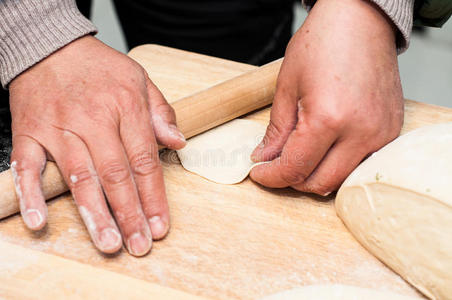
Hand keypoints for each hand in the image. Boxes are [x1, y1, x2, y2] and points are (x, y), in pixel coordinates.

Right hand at [9, 36, 185, 255]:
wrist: (49, 45)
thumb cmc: (98, 66)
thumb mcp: (140, 79)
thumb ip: (161, 113)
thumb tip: (178, 143)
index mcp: (125, 107)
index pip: (144, 161)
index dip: (154, 197)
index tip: (160, 226)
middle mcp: (93, 119)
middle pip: (115, 175)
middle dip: (130, 214)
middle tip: (138, 245)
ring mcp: (59, 127)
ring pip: (79, 176)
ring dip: (94, 213)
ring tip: (109, 242)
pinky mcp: (29, 132)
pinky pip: (27, 167)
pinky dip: (31, 194)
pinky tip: (40, 221)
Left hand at [250, 0, 403, 194]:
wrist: (361, 21)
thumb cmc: (323, 44)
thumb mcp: (287, 86)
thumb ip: (276, 130)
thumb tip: (265, 159)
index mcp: (328, 119)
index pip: (295, 168)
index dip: (271, 177)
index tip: (259, 173)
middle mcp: (360, 133)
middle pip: (320, 183)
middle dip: (291, 180)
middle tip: (275, 165)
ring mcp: (380, 134)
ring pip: (341, 180)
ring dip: (315, 175)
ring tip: (299, 155)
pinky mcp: (391, 131)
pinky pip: (360, 164)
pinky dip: (337, 165)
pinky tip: (324, 148)